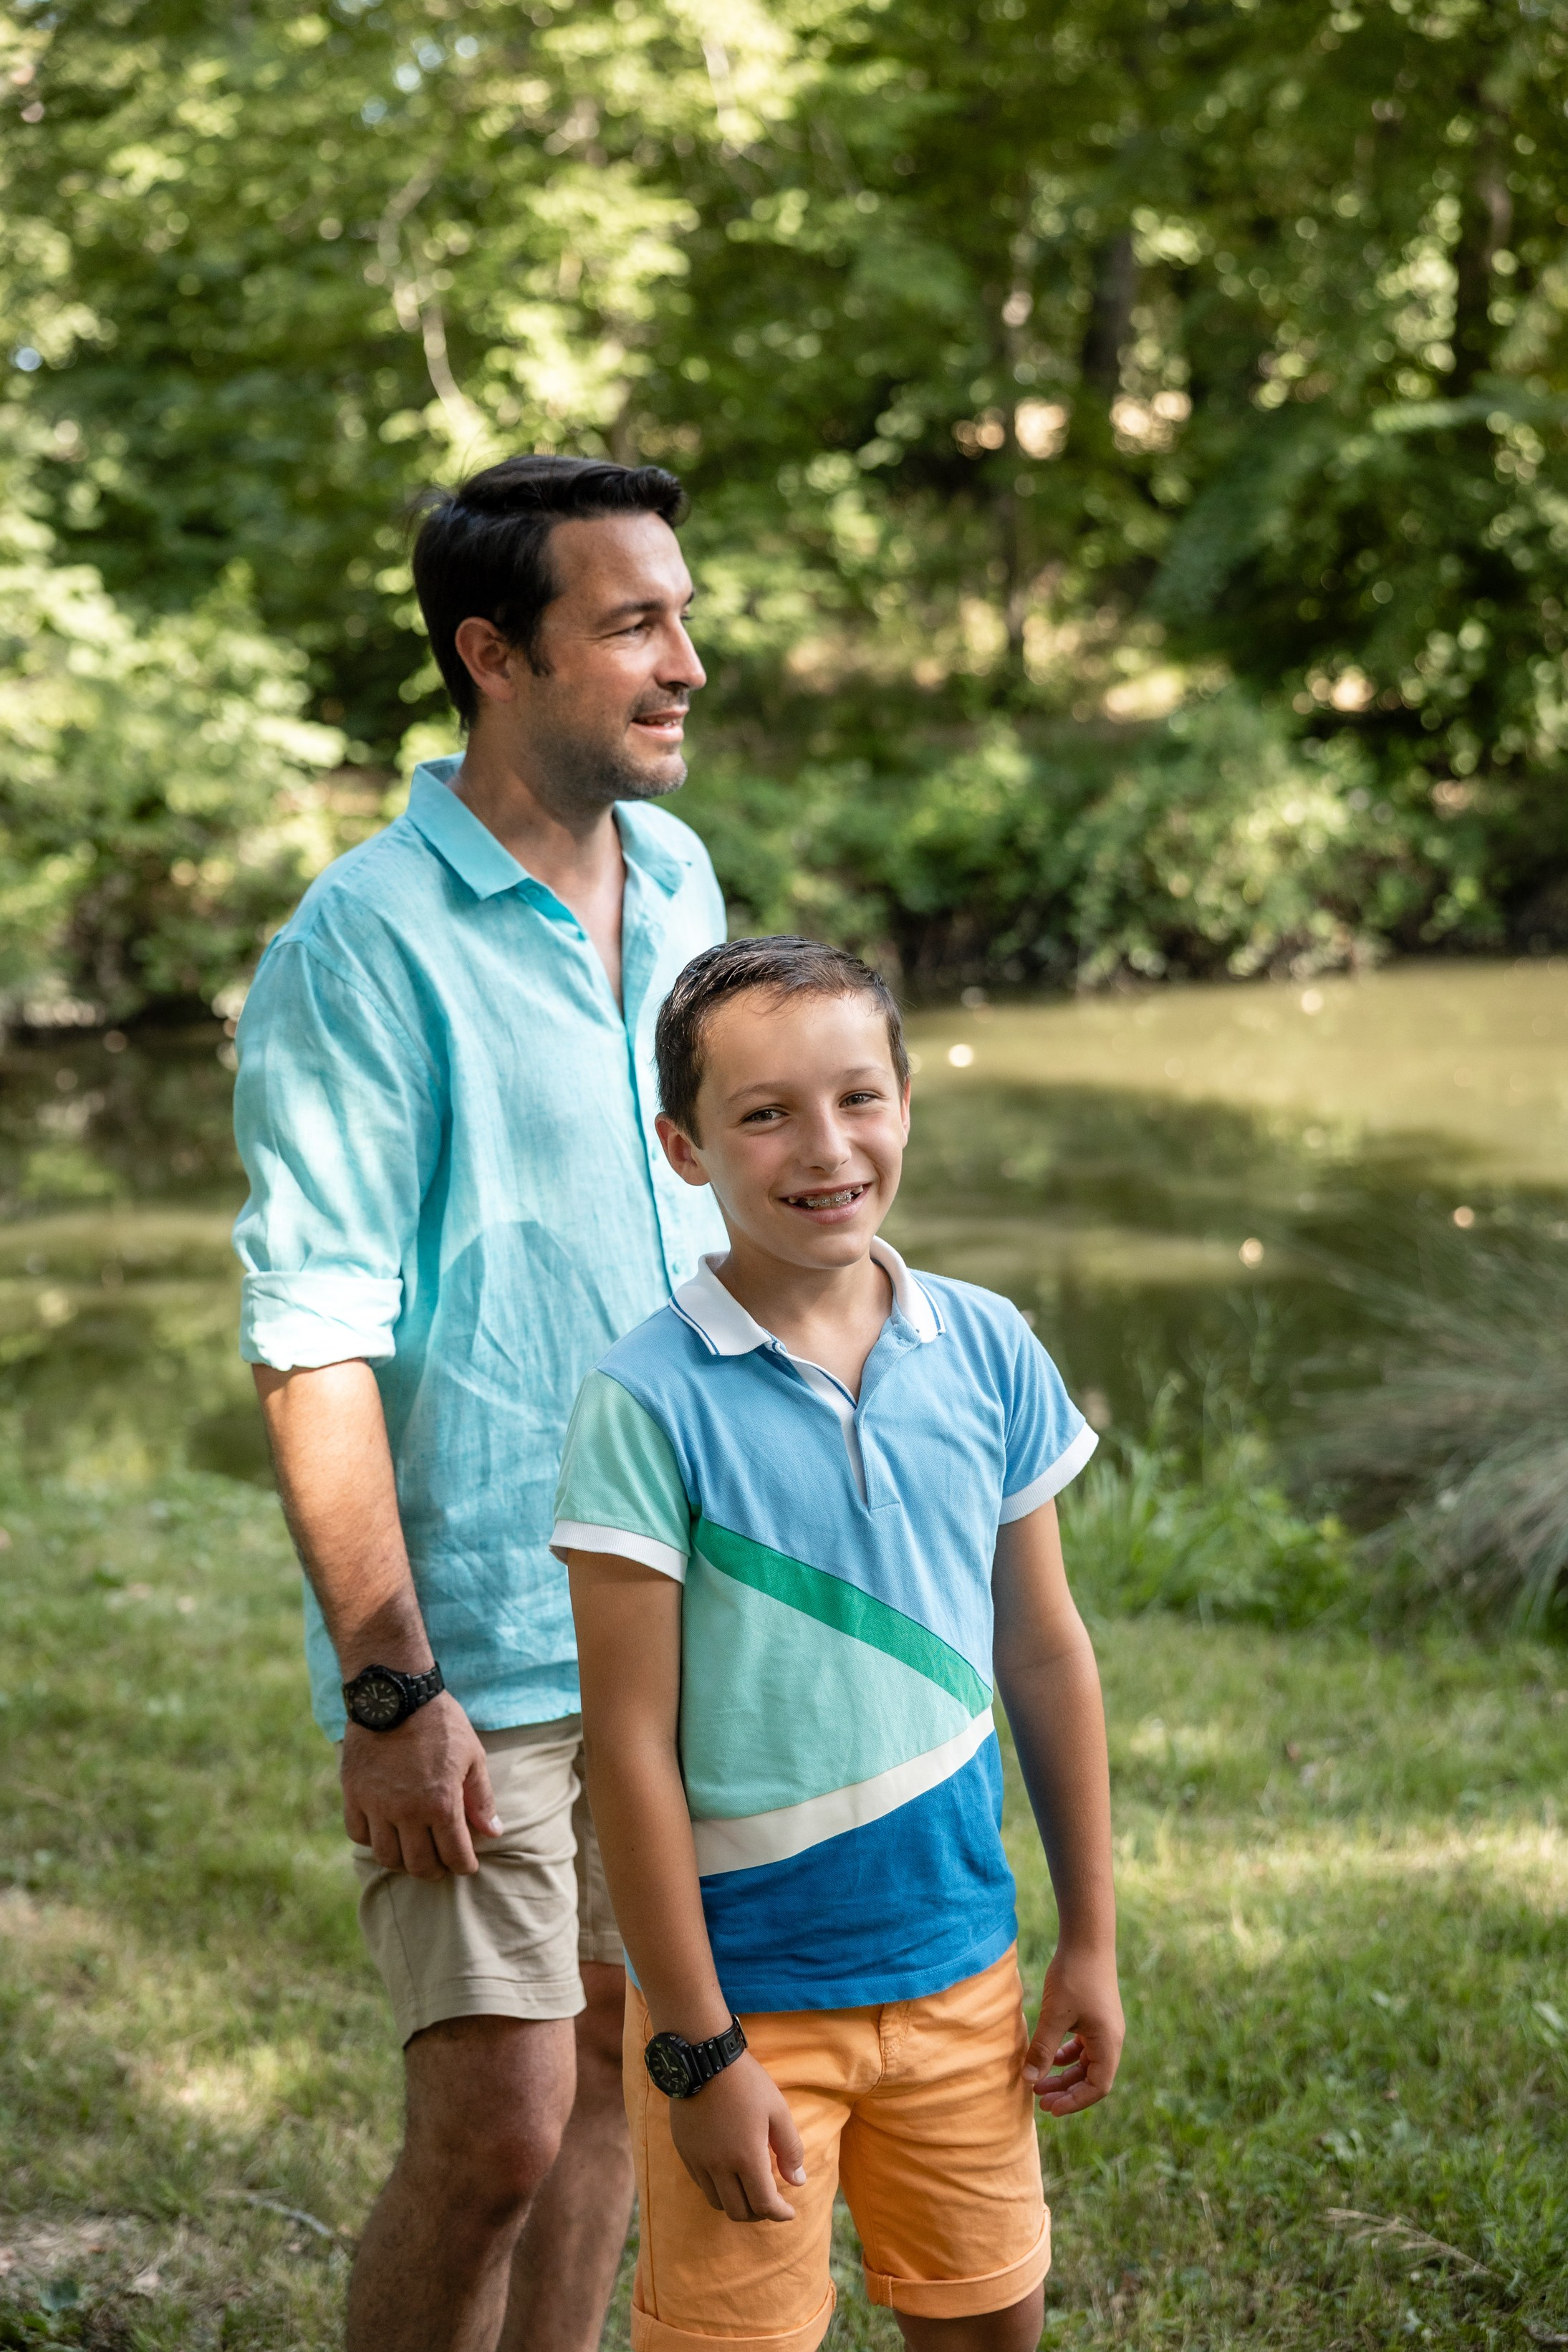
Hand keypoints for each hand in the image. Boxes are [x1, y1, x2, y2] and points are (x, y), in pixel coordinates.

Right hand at [342, 1692, 501, 1879]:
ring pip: (386, 1856)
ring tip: (413, 1852)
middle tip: (440, 1864)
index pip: (454, 1855)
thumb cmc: (440, 1721)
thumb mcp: (472, 1754)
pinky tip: (385, 1831)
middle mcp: (407, 1811)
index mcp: (441, 1803)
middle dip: (434, 1871)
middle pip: (418, 1865)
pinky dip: (372, 1839)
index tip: (466, 1865)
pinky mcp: (353, 1794)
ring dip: (403, 1861)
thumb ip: (481, 1797)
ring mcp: (377, 1804)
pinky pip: (358, 1834)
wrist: (395, 1692)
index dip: (464, 1866)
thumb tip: (494, 1832)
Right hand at [668, 2052, 805, 2222]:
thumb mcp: (777, 2110)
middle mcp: (719, 2166)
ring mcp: (698, 2160)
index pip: (764, 2204)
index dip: (780, 2213)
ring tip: (749, 2190)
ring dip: (736, 2203)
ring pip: (717, 2202)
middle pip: (739, 2211)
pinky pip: (701, 2184)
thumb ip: (790, 2148)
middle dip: (759, 2213)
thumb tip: (798, 2181)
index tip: (790, 2212)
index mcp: (747, 2157)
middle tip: (771, 2202)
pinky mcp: (685, 2151)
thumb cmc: (746, 2082)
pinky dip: (718, 2188)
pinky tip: (728, 2174)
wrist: (702, 2058)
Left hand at [1023, 1942, 1123, 2116]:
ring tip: (1037, 2081)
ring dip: (1064, 2075)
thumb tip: (1029, 2081)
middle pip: (1092, 2079)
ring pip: (1086, 2064)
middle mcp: (1111, 2040)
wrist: (1086, 1939)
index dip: (1074, 2102)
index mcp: (1108, 2044)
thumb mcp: (1054, 2015)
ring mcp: (1104, 2029)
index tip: (1050, 2108)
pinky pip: (1083, 2047)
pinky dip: (1066, 2056)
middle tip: (1039, 2100)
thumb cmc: (1073, 1976)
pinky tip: (1047, 2056)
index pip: (1097, 2087)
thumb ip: (1042, 2049)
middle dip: (1066, 2091)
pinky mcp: (1095, 2018)